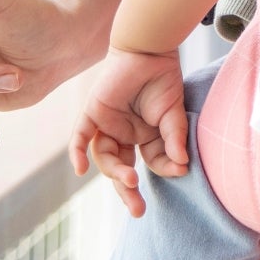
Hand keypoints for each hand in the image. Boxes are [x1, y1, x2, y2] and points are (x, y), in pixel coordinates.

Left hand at [72, 49, 188, 218]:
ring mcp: (107, 125)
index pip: (150, 163)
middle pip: (122, 169)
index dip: (164, 169)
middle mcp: (123, 135)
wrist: (149, 48)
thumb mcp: (173, 113)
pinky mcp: (93, 112)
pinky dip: (77, 152)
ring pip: (105, 157)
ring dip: (115, 172)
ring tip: (130, 181)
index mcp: (143, 137)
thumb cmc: (163, 79)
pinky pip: (80, 136)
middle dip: (129, 191)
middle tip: (138, 210)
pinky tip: (80, 170)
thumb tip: (182, 164)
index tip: (180, 170)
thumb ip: (174, 138)